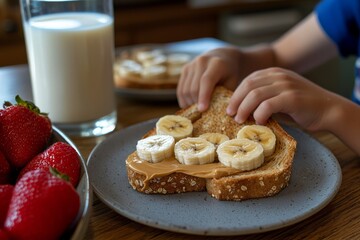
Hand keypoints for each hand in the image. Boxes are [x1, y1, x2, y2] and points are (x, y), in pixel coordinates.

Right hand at [177, 47, 241, 110]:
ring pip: (185, 89)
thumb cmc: (230, 73)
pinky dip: (184, 99)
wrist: (223, 57)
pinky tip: (190, 105)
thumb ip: (225, 95)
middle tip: (201, 114)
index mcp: (216, 64)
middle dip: (196, 103)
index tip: (202, 110)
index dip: (203, 96)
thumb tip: (220, 115)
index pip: (206, 80)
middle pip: (194, 87)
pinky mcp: (185, 69)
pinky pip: (180, 88)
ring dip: (189, 102)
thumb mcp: (232, 82)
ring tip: (196, 110)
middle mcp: (202, 61)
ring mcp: (191, 65)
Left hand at [226, 67, 341, 131]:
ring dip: (244, 109)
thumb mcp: (280, 97)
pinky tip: (259, 121)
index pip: (248, 80)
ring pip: (255, 95)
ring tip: (240, 120)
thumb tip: (241, 109)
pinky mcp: (292, 98)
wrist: (329, 110)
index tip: (230, 108)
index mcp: (274, 73)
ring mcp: (286, 85)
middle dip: (236, 101)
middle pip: (248, 86)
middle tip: (231, 115)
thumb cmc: (301, 107)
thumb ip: (264, 98)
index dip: (236, 94)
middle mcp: (279, 76)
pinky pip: (267, 105)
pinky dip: (259, 114)